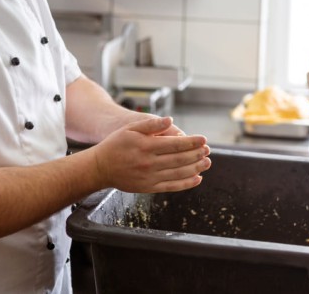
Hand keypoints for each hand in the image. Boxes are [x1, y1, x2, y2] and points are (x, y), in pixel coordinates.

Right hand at [91, 116, 210, 192]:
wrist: (100, 168)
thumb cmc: (116, 145)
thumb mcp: (130, 129)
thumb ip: (151, 125)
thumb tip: (171, 120)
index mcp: (146, 146)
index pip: (175, 144)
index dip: (192, 142)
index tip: (203, 139)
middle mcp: (149, 163)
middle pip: (179, 159)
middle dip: (197, 154)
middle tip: (208, 150)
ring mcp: (150, 177)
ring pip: (178, 173)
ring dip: (195, 168)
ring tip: (207, 163)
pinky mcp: (149, 187)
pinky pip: (172, 186)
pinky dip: (186, 183)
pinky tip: (197, 178)